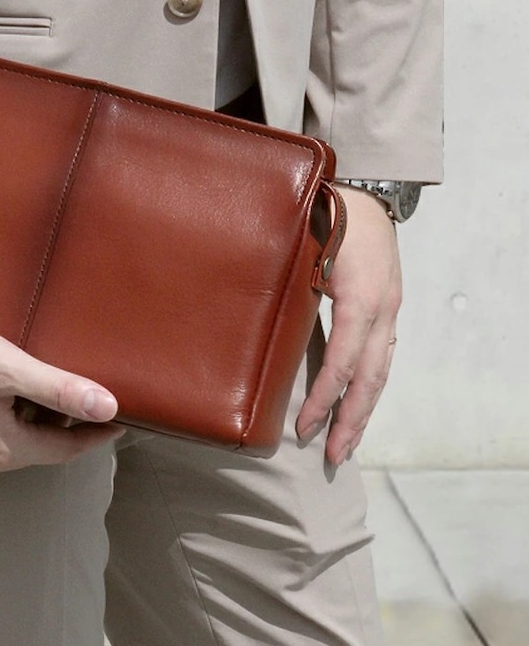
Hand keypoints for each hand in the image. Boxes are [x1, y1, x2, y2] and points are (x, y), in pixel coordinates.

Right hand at [0, 317, 124, 478]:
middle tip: (74, 395)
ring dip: (23, 422)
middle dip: (57, 425)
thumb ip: (59, 389)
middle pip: (32, 448)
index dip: (93, 436)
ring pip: (2, 444)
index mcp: (3, 449)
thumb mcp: (8, 367)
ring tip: (31, 389)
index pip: (63, 450)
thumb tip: (109, 407)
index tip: (117, 422)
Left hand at [296, 187, 401, 465]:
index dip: (323, 398)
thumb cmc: (324, 215)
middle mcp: (382, 309)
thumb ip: (286, 288)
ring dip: (363, 410)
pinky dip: (368, 386)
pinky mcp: (386, 308)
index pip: (343, 361)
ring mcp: (389, 309)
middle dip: (351, 420)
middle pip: (370, 377)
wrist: (363, 189)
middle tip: (332, 456)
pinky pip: (381, 357)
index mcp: (360, 297)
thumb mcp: (303, 248)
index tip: (302, 428)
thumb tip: (256, 330)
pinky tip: (356, 405)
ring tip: (345, 442)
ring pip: (380, 371)